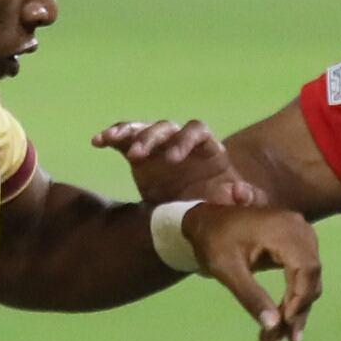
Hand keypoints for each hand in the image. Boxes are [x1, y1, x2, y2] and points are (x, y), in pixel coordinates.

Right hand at [94, 118, 262, 205]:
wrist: (190, 213)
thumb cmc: (213, 203)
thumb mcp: (227, 202)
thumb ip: (239, 197)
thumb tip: (243, 194)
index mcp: (205, 148)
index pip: (197, 131)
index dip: (185, 140)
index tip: (173, 159)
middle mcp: (181, 141)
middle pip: (166, 127)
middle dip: (152, 138)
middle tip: (139, 155)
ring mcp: (159, 145)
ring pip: (144, 129)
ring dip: (129, 134)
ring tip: (111, 140)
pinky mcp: (139, 153)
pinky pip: (124, 139)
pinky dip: (112, 136)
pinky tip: (97, 142)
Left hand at [187, 199, 324, 340]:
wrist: (207, 220)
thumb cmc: (213, 241)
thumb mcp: (227, 270)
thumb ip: (251, 297)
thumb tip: (274, 327)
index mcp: (283, 230)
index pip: (305, 269)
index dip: (300, 300)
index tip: (285, 326)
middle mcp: (299, 229)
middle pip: (311, 276)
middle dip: (300, 309)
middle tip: (288, 340)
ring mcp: (300, 235)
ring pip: (310, 278)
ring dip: (299, 307)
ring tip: (285, 337)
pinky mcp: (297, 243)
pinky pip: (304, 273)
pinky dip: (296, 295)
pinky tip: (285, 319)